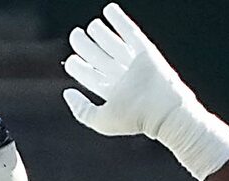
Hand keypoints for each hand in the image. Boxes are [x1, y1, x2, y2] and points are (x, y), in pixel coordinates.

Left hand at [61, 6, 228, 180]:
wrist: (161, 108)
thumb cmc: (132, 117)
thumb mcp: (99, 120)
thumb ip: (81, 110)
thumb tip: (67, 93)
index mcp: (112, 94)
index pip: (92, 77)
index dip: (80, 69)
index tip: (71, 60)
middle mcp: (122, 78)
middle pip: (100, 58)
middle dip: (87, 47)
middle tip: (75, 35)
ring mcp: (134, 63)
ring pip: (114, 44)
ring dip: (101, 33)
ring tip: (91, 25)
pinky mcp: (146, 51)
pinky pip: (130, 32)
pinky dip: (119, 21)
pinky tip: (109, 10)